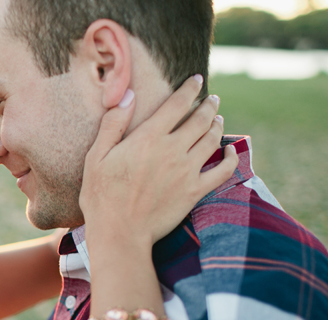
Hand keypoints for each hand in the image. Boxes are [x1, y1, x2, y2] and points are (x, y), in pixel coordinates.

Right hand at [79, 75, 238, 247]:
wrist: (119, 232)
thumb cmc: (101, 196)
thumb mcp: (96, 157)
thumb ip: (113, 124)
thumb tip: (128, 95)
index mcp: (148, 138)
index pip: (177, 104)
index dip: (189, 89)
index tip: (196, 80)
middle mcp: (172, 150)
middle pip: (200, 119)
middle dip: (209, 105)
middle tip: (212, 99)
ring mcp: (187, 171)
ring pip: (212, 139)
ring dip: (217, 125)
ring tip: (217, 119)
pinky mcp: (194, 191)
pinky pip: (223, 170)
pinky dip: (231, 157)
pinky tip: (232, 150)